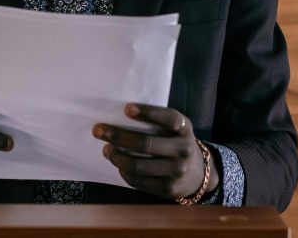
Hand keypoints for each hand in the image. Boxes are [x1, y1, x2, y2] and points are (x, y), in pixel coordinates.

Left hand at [93, 103, 218, 200]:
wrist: (198, 174)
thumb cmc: (176, 144)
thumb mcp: (176, 130)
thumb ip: (158, 124)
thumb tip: (119, 117)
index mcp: (185, 129)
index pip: (169, 118)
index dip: (148, 113)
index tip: (126, 109)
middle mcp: (183, 150)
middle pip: (146, 144)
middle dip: (118, 136)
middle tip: (98, 130)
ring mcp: (177, 171)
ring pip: (138, 165)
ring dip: (117, 157)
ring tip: (107, 150)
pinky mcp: (168, 188)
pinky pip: (139, 181)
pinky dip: (124, 172)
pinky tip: (118, 165)